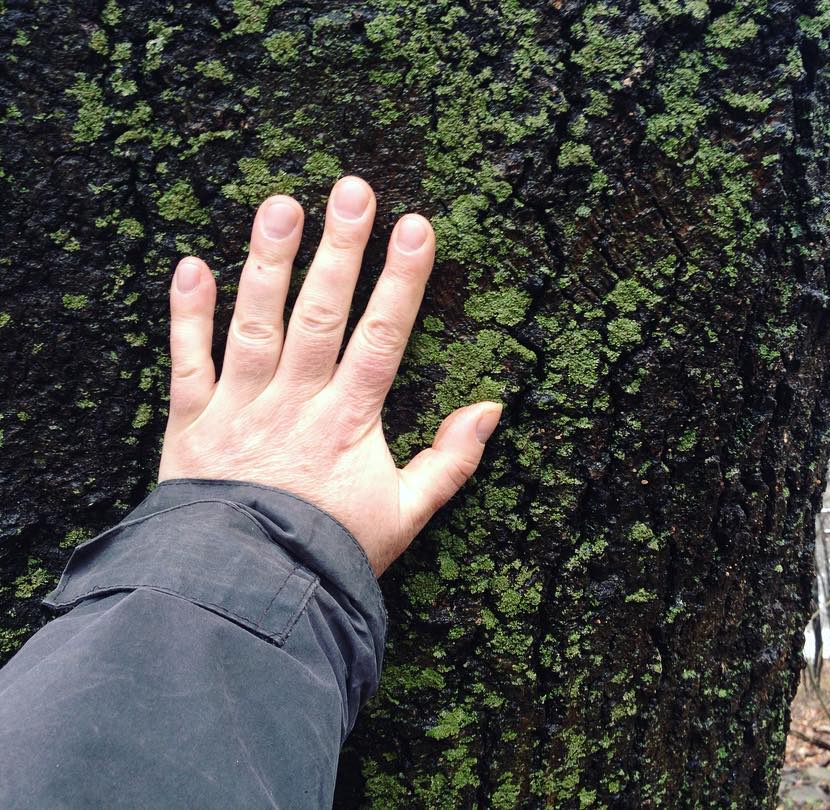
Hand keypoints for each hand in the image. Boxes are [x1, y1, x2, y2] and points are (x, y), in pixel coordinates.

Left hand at [158, 177, 501, 575]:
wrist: (248, 593)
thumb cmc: (331, 553)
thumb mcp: (408, 517)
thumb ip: (451, 462)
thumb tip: (490, 409)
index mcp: (348, 423)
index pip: (382, 337)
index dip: (402, 281)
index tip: (416, 227)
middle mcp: (295, 403)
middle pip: (320, 315)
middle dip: (341, 250)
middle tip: (353, 190)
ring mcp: (240, 409)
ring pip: (255, 323)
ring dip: (268, 263)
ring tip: (281, 204)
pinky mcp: (192, 424)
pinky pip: (187, 361)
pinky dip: (185, 314)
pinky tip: (191, 264)